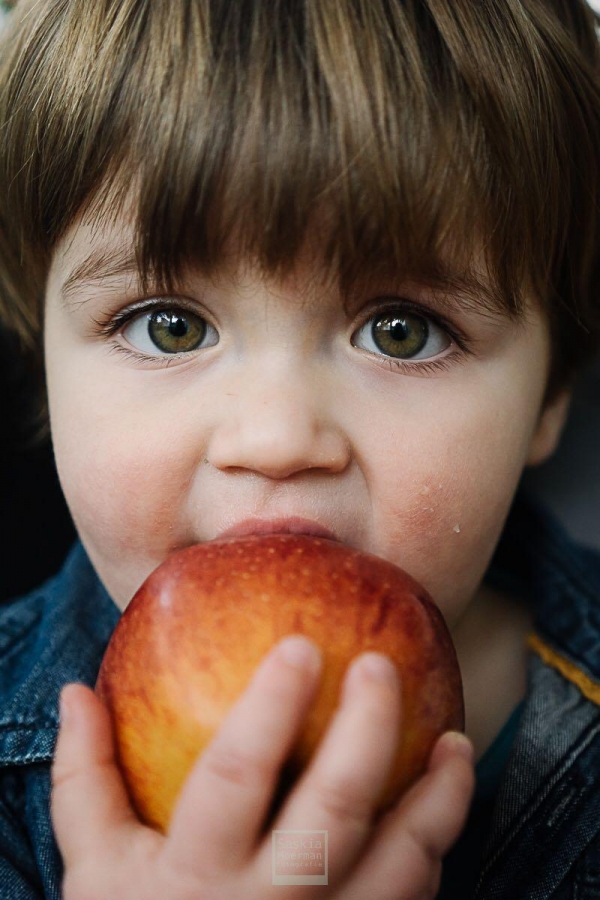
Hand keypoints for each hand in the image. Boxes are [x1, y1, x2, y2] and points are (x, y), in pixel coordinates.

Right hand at [51, 636, 474, 898]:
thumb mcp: (96, 866)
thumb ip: (84, 779)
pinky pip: (416, 899)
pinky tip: (440, 802)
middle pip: (334, 810)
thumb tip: (76, 691)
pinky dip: (436, 847)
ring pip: (402, 864)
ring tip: (454, 741)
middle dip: (367, 730)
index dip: (270, 707)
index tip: (299, 645)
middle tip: (380, 665)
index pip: (235, 776)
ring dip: (438, 797)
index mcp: (197, 874)